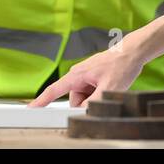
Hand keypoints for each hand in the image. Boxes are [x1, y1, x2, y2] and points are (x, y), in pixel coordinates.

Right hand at [28, 43, 142, 107]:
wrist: (132, 52)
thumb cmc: (121, 65)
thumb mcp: (109, 88)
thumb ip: (93, 102)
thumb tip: (83, 112)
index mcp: (77, 75)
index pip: (54, 90)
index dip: (41, 100)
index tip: (31, 108)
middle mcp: (78, 75)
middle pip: (74, 100)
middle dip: (87, 103)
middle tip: (104, 93)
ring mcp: (85, 77)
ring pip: (84, 99)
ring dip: (95, 98)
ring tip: (109, 86)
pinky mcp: (91, 78)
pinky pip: (90, 93)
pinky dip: (98, 93)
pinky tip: (109, 85)